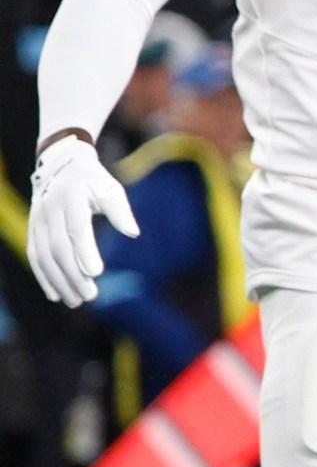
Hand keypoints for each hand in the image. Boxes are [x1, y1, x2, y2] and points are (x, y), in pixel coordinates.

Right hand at [26, 134, 137, 305]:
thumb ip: (120, 211)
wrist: (60, 165)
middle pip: (59, 247)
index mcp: (72, 197)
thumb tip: (133, 232)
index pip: (77, 228)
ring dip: (58, 281)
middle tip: (90, 296)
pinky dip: (44, 276)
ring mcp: (37, 219)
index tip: (96, 273)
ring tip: (76, 301)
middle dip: (72, 274)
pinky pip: (34, 255)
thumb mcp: (110, 188)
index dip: (85, 250)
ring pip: (44, 255)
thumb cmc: (93, 181)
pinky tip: (55, 295)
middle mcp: (50, 209)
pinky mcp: (32, 228)